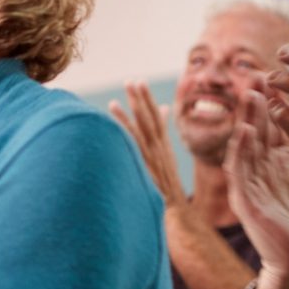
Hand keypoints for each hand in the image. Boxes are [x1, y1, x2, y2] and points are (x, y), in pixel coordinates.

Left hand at [110, 81, 186, 204]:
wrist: (175, 208)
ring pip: (143, 127)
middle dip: (141, 97)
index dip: (147, 99)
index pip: (155, 117)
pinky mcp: (145, 164)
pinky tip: (114, 114)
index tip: (140, 82)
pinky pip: (134, 142)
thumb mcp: (165, 158)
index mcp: (163, 144)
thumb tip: (163, 111)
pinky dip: (124, 126)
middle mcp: (159, 146)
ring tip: (124, 92)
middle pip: (149, 118)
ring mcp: (152, 155)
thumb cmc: (165, 185)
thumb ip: (162, 134)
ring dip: (134, 107)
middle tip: (132, 80)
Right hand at [225, 91, 288, 288]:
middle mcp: (260, 173)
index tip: (277, 77)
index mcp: (276, 168)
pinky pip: (241, 171)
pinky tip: (246, 130)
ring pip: (246, 146)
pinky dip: (241, 149)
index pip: (274, 129)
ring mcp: (250, 187)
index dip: (275, 103)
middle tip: (257, 74)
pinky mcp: (246, 202)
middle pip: (258, 131)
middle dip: (257, 102)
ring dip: (247, 118)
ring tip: (250, 93)